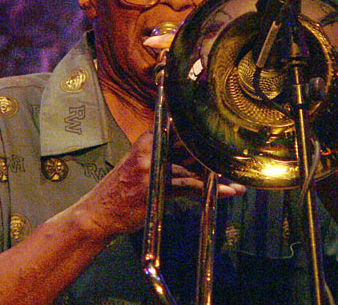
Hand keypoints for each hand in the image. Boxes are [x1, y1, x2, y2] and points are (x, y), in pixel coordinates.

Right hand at [75, 131, 245, 239]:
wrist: (100, 210)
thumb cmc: (122, 188)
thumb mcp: (141, 162)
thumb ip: (165, 154)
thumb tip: (197, 154)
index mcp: (149, 139)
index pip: (181, 127)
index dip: (205, 130)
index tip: (226, 132)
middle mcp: (151, 149)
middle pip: (192, 146)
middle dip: (215, 155)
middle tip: (236, 160)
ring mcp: (153, 167)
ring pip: (195, 169)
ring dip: (217, 178)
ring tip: (236, 182)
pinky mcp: (156, 187)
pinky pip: (191, 186)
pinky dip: (211, 190)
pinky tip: (226, 192)